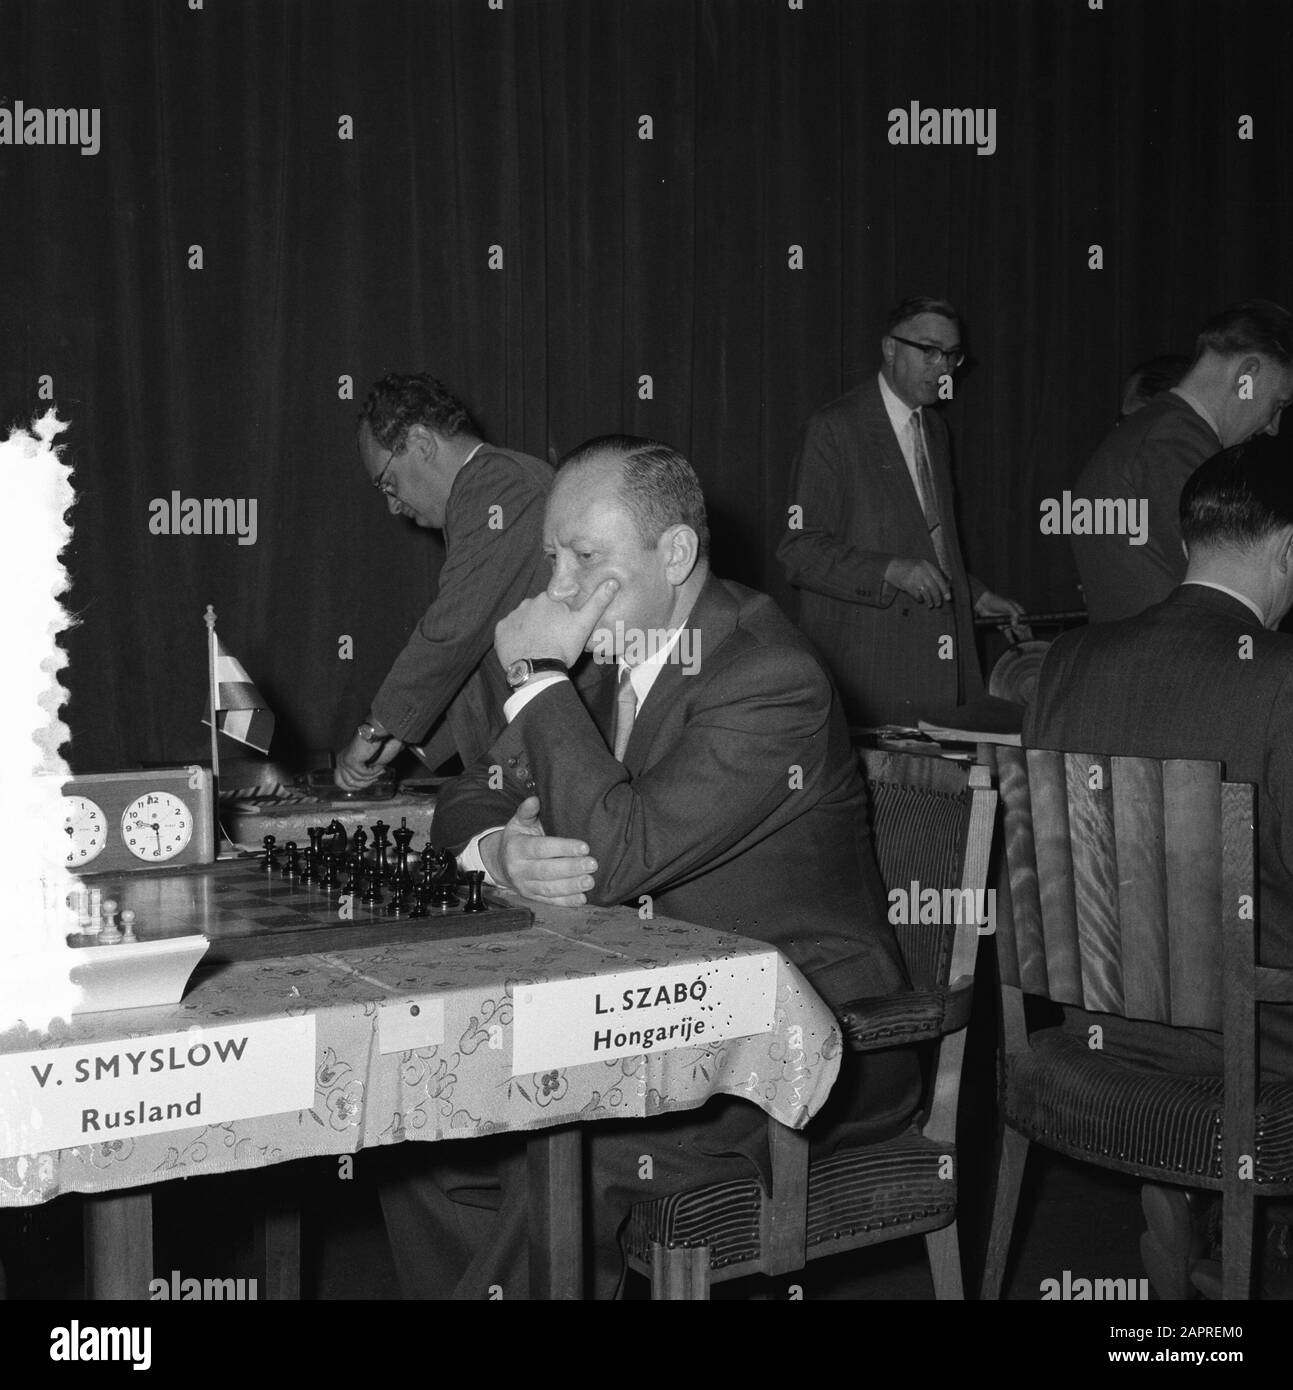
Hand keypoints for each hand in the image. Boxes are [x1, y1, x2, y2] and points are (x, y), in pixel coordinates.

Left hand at [333, 732, 404, 791]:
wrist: (377, 733)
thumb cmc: (375, 745)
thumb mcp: (368, 763)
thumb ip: (363, 774)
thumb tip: (365, 784)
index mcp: (343, 761)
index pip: (340, 782)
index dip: (354, 787)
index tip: (368, 784)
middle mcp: (341, 761)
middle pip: (345, 783)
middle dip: (362, 785)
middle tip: (375, 779)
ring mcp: (344, 761)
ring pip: (355, 780)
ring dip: (371, 777)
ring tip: (380, 770)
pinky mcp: (350, 760)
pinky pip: (362, 774)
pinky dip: (373, 772)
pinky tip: (380, 767)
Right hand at [480, 796, 597, 905]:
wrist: (500, 862)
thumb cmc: (517, 838)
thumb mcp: (518, 822)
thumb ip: (527, 811)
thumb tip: (535, 799)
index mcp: (516, 848)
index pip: (541, 848)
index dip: (563, 848)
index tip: (584, 846)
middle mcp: (519, 869)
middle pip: (547, 870)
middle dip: (571, 868)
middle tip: (593, 864)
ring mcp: (524, 885)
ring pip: (549, 888)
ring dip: (571, 886)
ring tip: (590, 881)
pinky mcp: (531, 897)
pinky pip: (550, 901)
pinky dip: (566, 902)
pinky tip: (582, 899)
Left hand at [494, 580, 619, 668]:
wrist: (537, 670)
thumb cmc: (563, 647)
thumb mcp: (584, 624)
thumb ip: (597, 602)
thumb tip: (613, 581)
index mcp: (547, 599)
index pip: (554, 602)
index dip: (560, 614)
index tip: (564, 627)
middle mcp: (527, 603)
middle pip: (537, 609)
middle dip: (544, 620)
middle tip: (552, 638)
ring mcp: (511, 617)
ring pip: (523, 619)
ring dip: (529, 628)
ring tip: (538, 645)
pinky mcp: (500, 631)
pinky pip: (508, 631)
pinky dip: (515, 637)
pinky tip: (524, 647)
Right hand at [884, 557, 950, 606]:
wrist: (891, 566)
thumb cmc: (908, 567)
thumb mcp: (921, 566)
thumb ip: (932, 574)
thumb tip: (946, 586)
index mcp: (927, 565)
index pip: (939, 578)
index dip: (945, 589)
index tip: (948, 598)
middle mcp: (922, 571)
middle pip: (933, 587)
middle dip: (937, 597)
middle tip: (939, 604)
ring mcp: (914, 577)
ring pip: (926, 592)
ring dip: (929, 600)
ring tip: (931, 605)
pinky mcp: (907, 584)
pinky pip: (917, 595)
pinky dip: (920, 599)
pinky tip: (920, 600)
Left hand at [974, 589, 1029, 637]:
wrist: (984, 604)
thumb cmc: (996, 601)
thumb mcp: (1007, 605)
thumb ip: (1014, 614)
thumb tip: (1016, 624)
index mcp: (1018, 610)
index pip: (1025, 618)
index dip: (1027, 623)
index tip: (1025, 628)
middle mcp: (1014, 617)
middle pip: (1022, 626)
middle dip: (1025, 632)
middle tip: (1026, 637)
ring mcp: (1008, 622)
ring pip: (1016, 631)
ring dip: (1020, 636)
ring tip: (1022, 641)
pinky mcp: (1002, 626)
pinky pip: (1008, 633)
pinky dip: (1011, 638)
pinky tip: (1014, 643)